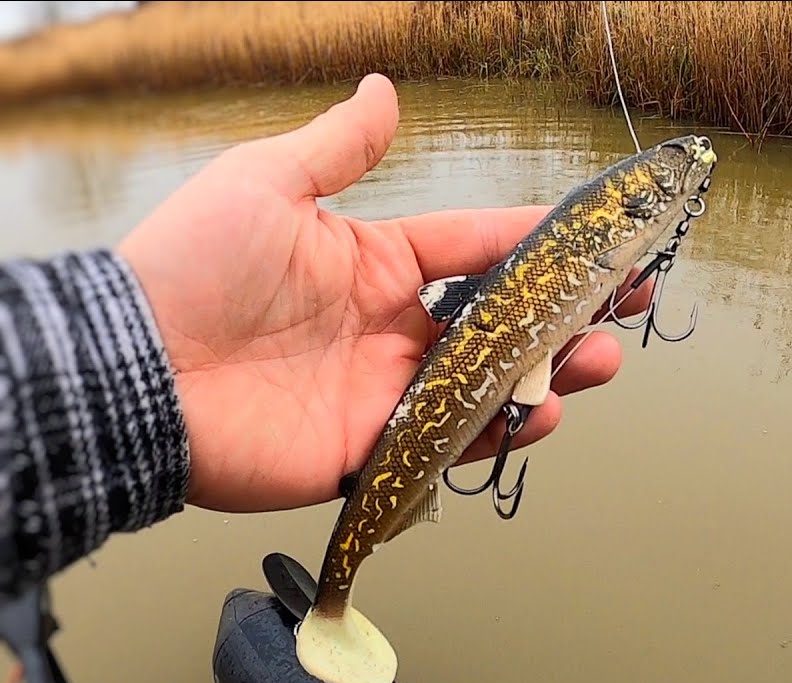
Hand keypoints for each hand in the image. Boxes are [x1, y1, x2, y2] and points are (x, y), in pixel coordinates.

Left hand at [117, 74, 654, 512]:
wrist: (135, 369)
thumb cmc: (193, 265)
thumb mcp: (267, 183)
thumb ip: (337, 147)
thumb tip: (380, 88)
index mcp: (377, 264)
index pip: (477, 247)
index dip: (540, 241)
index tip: (599, 236)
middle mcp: (392, 329)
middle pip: (501, 323)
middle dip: (566, 316)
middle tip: (622, 306)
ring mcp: (387, 392)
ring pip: (491, 385)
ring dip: (550, 374)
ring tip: (595, 362)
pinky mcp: (373, 450)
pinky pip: (451, 442)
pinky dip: (500, 431)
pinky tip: (537, 412)